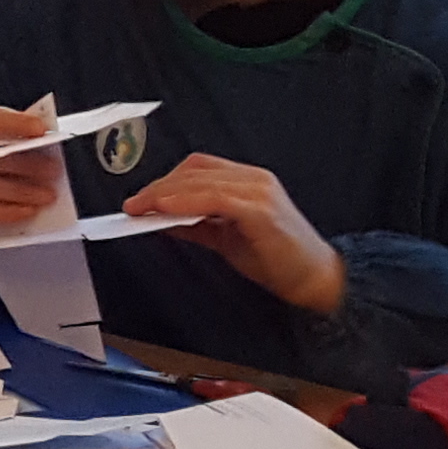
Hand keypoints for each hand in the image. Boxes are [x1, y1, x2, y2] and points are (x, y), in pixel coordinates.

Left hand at [121, 152, 348, 313]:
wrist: (314, 279)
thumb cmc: (276, 258)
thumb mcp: (224, 237)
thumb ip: (195, 223)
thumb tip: (160, 217)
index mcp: (247, 181)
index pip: (197, 168)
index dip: (164, 180)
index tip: (139, 198)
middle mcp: (254, 179)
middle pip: (194, 170)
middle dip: (158, 187)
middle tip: (133, 205)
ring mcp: (259, 192)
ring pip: (201, 181)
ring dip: (165, 194)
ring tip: (142, 208)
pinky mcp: (261, 210)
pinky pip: (215, 199)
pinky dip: (187, 201)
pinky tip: (168, 210)